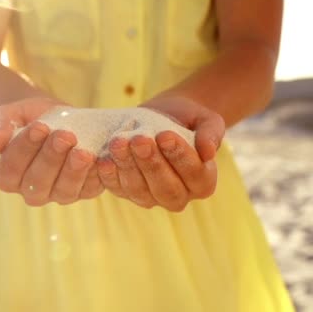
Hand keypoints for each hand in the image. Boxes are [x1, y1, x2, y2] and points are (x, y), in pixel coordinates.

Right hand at [0, 97, 103, 205]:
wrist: (58, 118)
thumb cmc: (30, 117)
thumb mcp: (11, 115)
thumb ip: (0, 126)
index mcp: (7, 176)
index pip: (11, 168)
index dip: (24, 148)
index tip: (39, 127)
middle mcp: (30, 191)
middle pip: (37, 182)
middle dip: (51, 158)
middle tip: (64, 136)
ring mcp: (57, 194)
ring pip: (63, 191)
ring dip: (73, 171)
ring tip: (82, 151)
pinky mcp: (82, 191)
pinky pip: (88, 189)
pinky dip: (94, 176)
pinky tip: (98, 159)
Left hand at [97, 95, 224, 211]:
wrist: (161, 116)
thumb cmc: (187, 119)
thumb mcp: (206, 119)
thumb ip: (211, 134)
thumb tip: (209, 152)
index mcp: (203, 183)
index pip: (195, 175)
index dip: (180, 156)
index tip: (165, 135)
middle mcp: (178, 197)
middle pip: (166, 188)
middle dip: (151, 164)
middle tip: (140, 140)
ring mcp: (150, 198)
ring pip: (139, 190)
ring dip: (128, 166)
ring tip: (119, 142)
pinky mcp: (126, 192)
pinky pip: (117, 188)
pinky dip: (109, 175)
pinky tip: (104, 159)